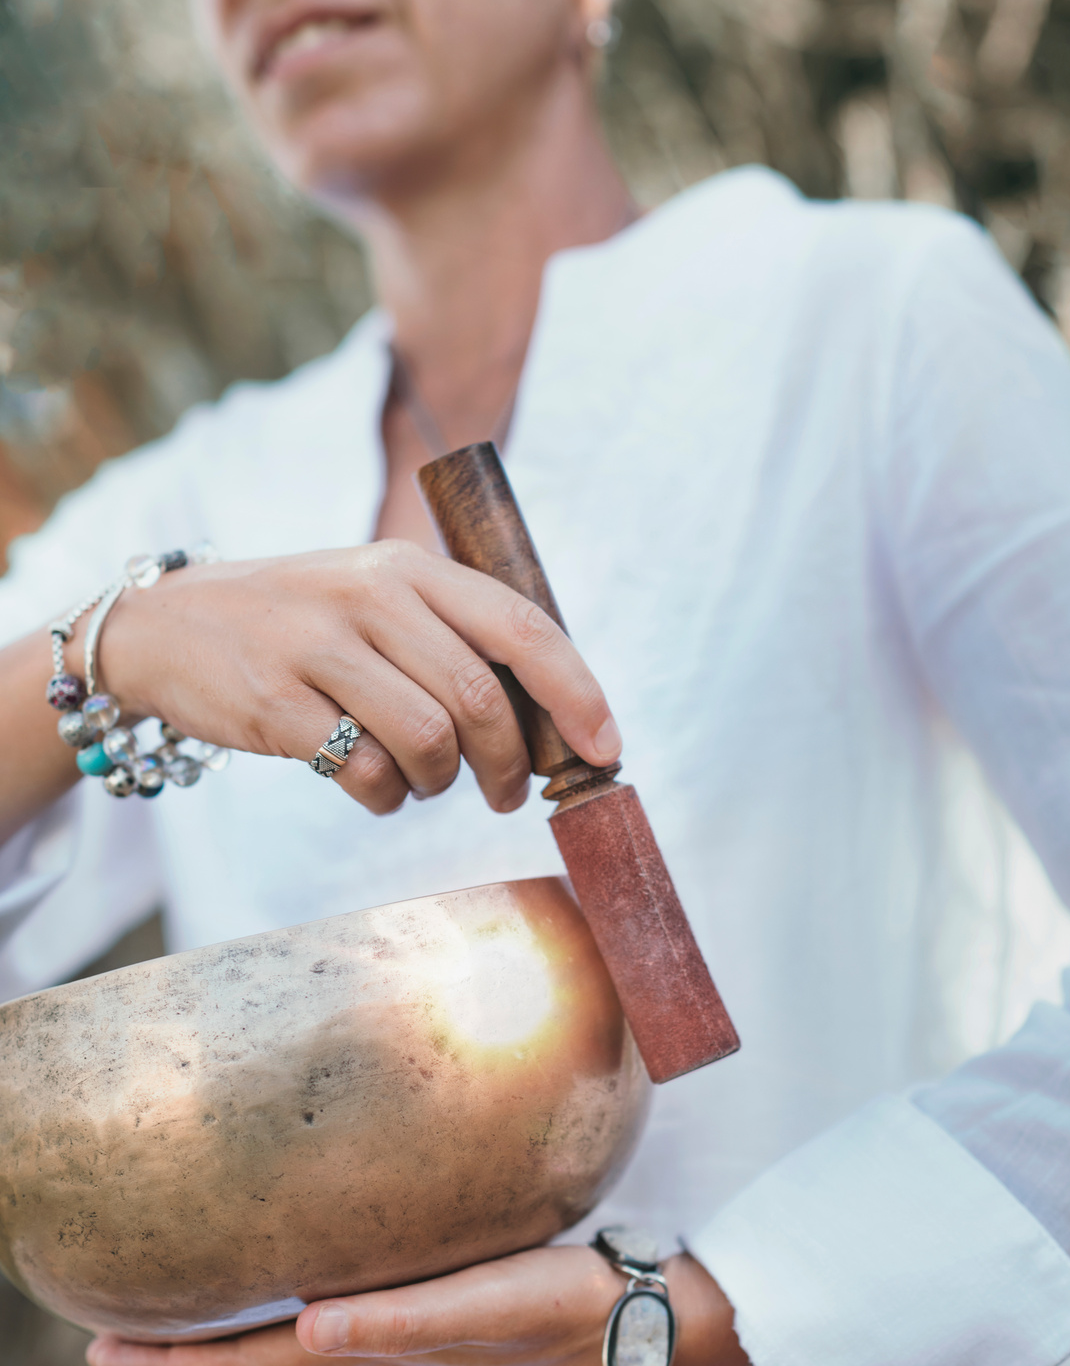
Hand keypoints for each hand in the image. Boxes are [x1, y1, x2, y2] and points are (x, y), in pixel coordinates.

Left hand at [86, 1245, 749, 1365]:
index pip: (259, 1361)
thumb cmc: (569, 1313)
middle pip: (264, 1355)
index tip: (105, 1349)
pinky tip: (306, 1279)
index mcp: (383, 1348)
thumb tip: (306, 1333)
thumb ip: (399, 1323)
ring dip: (236, 1331)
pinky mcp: (442, 1304)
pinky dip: (301, 1304)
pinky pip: (346, 1309)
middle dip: (189, 1348)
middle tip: (114, 1333)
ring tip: (191, 1307)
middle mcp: (385, 1344)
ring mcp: (412, 1331)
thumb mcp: (485, 1312)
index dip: (182, 1360)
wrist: (644, 1323)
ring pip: (298, 1338)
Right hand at [92, 541, 619, 814]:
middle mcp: (370, 595)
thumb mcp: (375, 595)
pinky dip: (387, 798)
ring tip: (425, 783)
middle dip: (511, 764)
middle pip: (481, 698)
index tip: (605, 749)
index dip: (577, 693)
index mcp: (409, 567)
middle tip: (508, 793)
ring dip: (442, 784)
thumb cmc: (301, 622)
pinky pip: (367, 772)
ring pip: (429, 740)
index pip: (521, 626)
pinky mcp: (275, 703)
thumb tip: (551, 718)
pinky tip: (376, 789)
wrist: (167, 627)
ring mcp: (317, 646)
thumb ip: (452, 636)